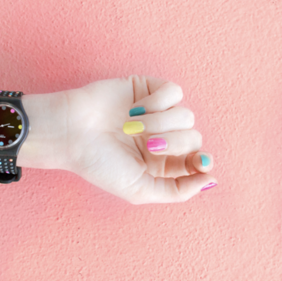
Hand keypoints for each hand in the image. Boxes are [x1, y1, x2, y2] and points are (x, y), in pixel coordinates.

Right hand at [64, 75, 217, 203]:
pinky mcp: (149, 89)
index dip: (202, 161)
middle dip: (174, 143)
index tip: (199, 162)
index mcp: (163, 163)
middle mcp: (163, 137)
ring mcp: (158, 113)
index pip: (198, 161)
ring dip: (161, 123)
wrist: (71, 132)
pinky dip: (159, 101)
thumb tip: (211, 181)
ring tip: (132, 127)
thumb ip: (176, 191)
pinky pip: (174, 91)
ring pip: (186, 115)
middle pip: (194, 137)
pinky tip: (137, 109)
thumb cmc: (100, 164)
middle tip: (148, 146)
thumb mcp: (139, 190)